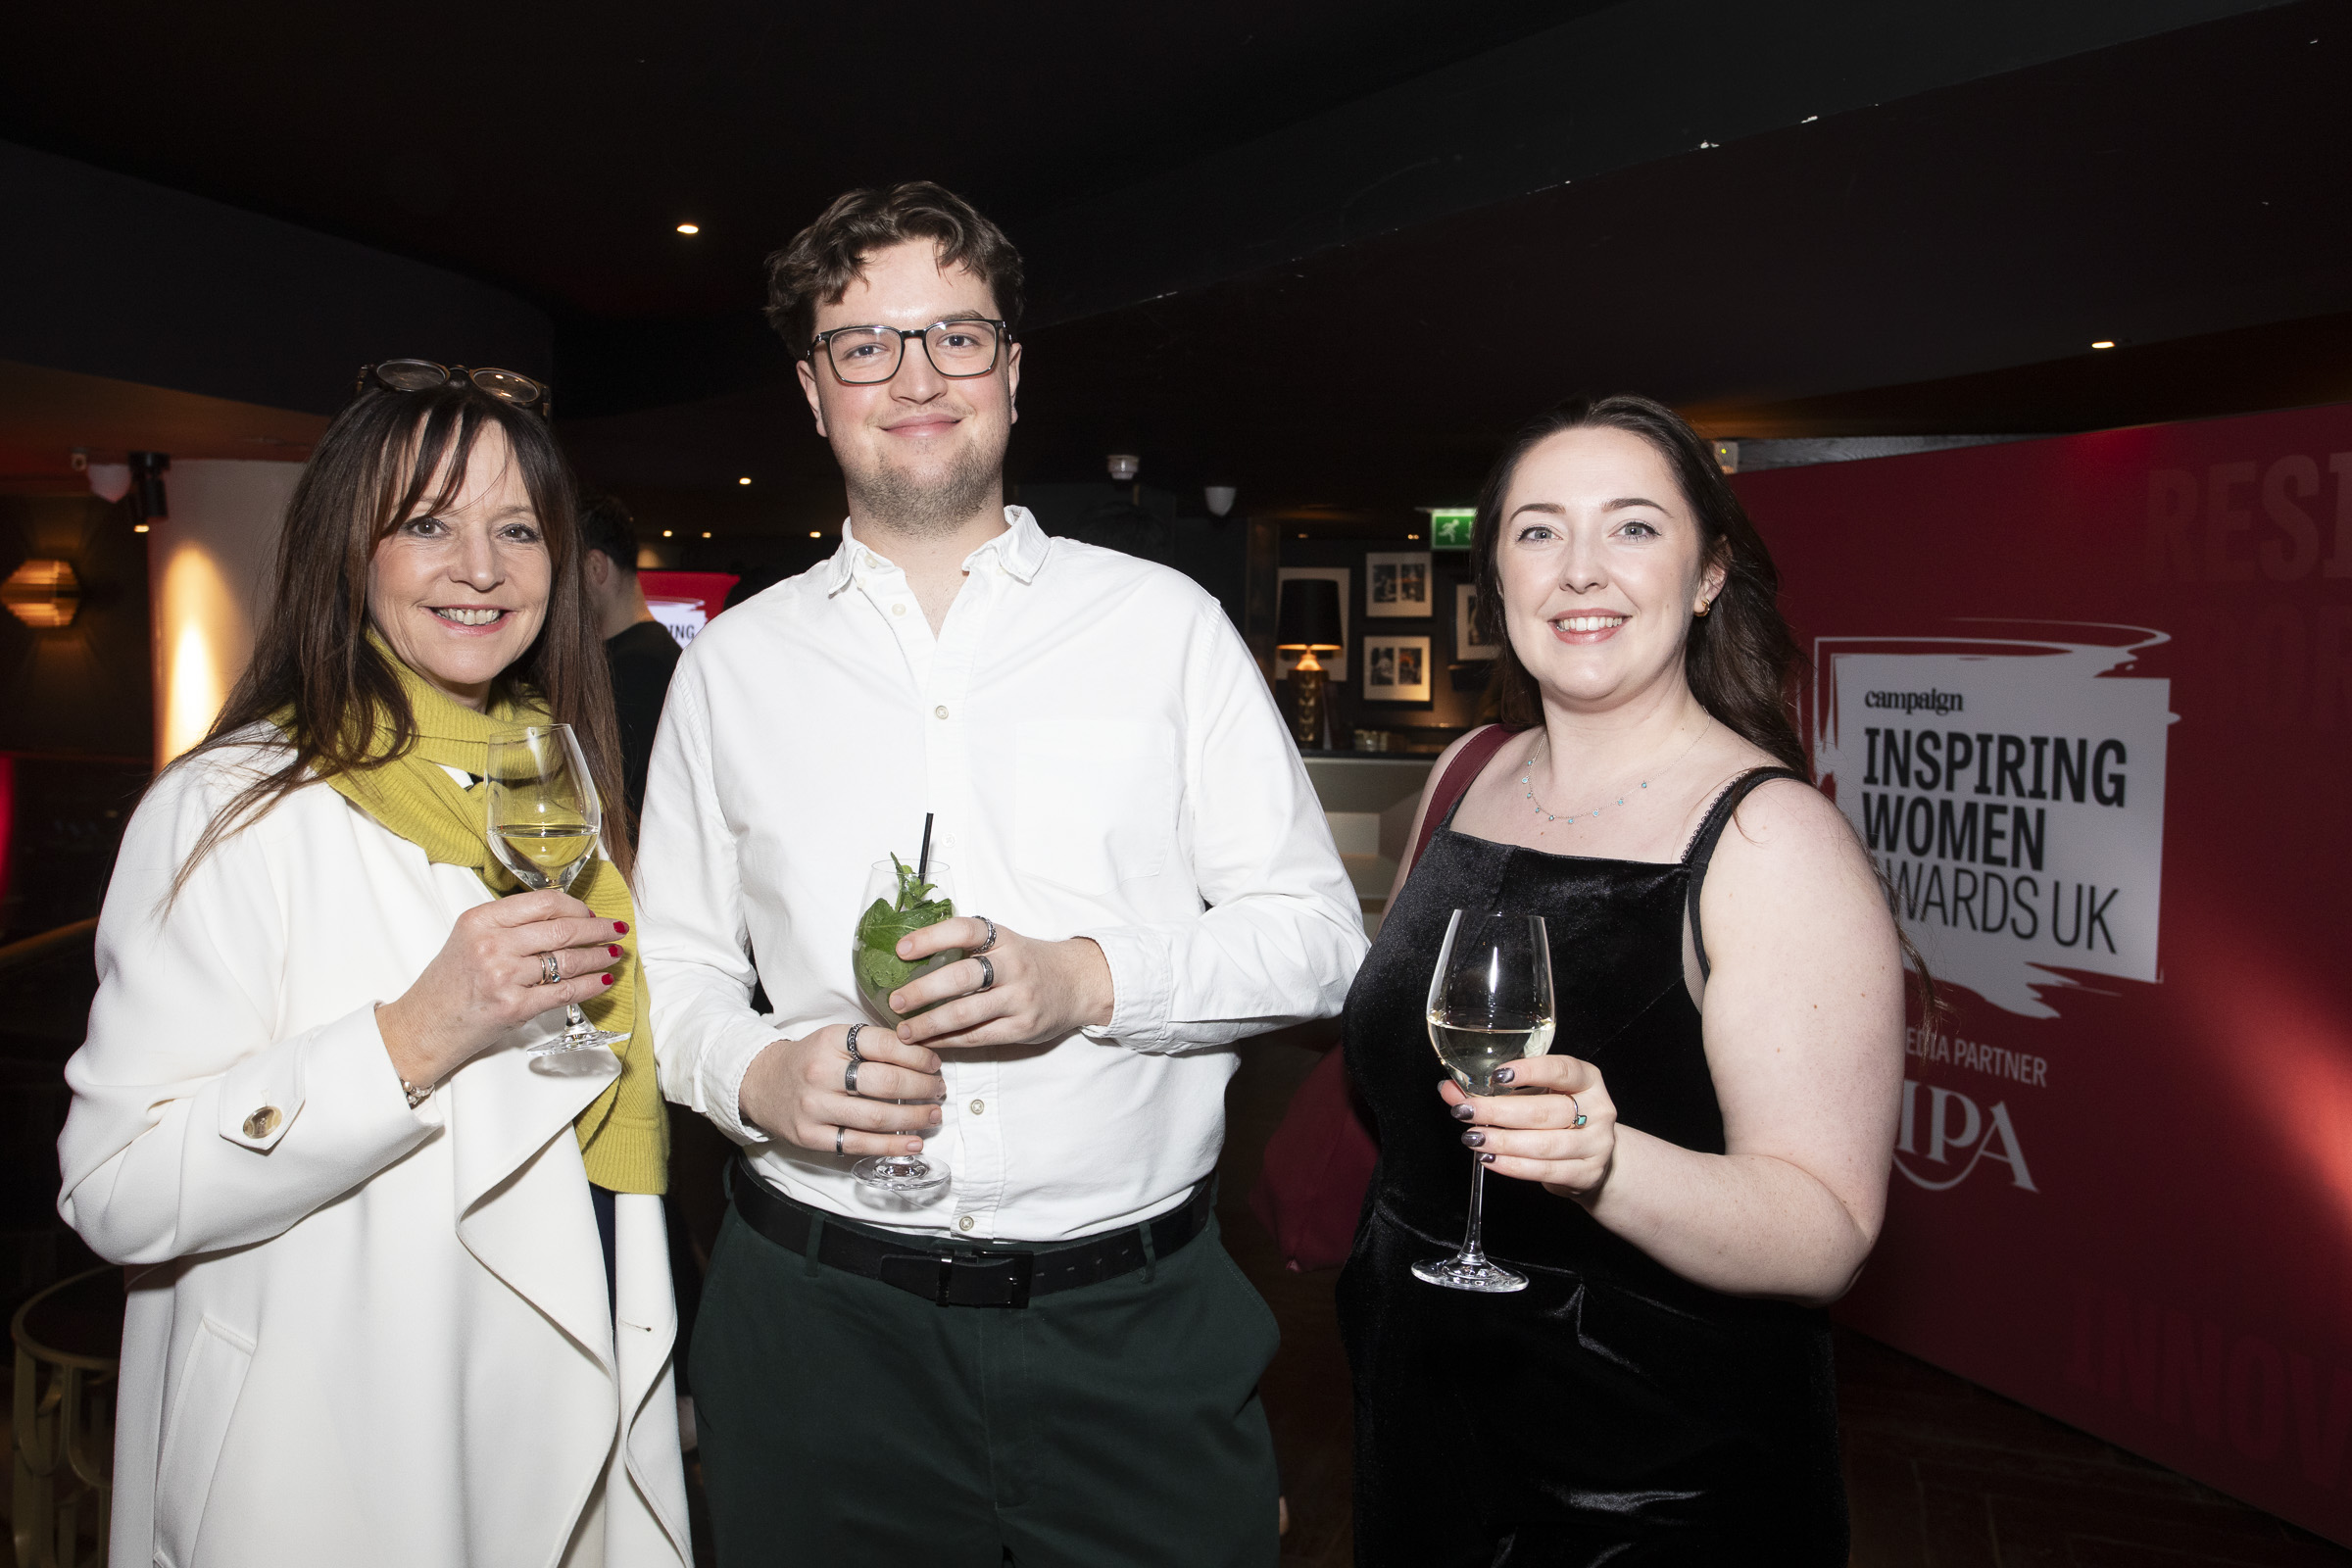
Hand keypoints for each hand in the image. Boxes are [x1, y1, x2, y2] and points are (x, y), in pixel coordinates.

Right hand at [377, 891, 626, 1087]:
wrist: (423, 1027)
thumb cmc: (449, 984)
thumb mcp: (470, 938)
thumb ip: (508, 924)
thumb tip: (563, 918)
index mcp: (480, 919)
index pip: (543, 902)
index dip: (576, 907)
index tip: (590, 913)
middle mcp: (492, 944)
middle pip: (561, 929)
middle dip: (597, 929)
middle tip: (616, 929)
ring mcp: (504, 976)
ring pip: (568, 960)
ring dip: (599, 956)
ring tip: (615, 954)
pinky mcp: (514, 1007)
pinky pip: (564, 991)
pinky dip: (590, 985)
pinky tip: (603, 980)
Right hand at [737, 1024, 944, 1156]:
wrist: (761, 1083)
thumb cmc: (809, 1060)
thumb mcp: (834, 1038)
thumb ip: (872, 1044)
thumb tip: (923, 1056)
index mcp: (831, 1040)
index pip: (886, 1045)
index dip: (919, 1056)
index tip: (935, 1064)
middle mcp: (821, 1072)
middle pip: (887, 1082)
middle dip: (922, 1088)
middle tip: (938, 1090)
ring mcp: (814, 1107)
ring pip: (877, 1117)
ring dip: (914, 1118)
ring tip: (933, 1115)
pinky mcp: (811, 1136)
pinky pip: (859, 1143)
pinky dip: (892, 1145)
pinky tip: (914, 1141)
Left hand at [886, 917, 1113, 1049]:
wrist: (1077, 983)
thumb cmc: (1028, 962)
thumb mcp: (1004, 942)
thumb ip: (969, 945)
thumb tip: (910, 952)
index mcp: (1003, 938)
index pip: (964, 930)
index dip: (931, 937)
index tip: (901, 950)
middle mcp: (1012, 965)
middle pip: (961, 976)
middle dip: (922, 991)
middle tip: (895, 1001)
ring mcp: (1019, 998)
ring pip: (966, 1013)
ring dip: (929, 1024)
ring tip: (903, 1031)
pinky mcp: (1022, 1027)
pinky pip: (978, 1036)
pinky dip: (948, 1041)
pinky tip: (929, 1042)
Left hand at [1438, 1053, 1618, 1200]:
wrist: (1594, 1159)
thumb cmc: (1559, 1120)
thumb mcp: (1534, 1097)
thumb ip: (1494, 1091)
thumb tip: (1450, 1090)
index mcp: (1587, 1080)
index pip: (1562, 1069)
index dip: (1530, 1071)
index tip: (1499, 1075)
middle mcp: (1598, 1109)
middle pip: (1545, 1111)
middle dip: (1499, 1112)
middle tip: (1466, 1111)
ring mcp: (1596, 1144)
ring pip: (1544, 1144)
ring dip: (1503, 1142)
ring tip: (1473, 1138)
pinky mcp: (1588, 1174)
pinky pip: (1545, 1170)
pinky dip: (1513, 1166)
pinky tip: (1490, 1159)